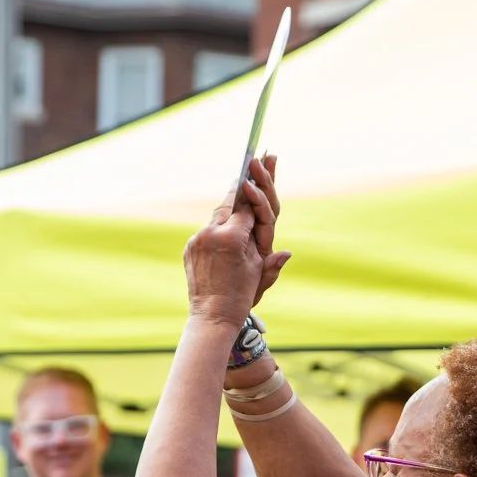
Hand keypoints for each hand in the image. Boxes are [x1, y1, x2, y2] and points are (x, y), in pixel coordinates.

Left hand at [183, 156, 289, 325]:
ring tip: (245, 184)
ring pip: (219, 215)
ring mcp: (198, 240)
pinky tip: (230, 216)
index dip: (257, 190)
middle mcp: (212, 234)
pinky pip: (209, 230)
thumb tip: (286, 252)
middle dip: (245, 183)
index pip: (248, 207)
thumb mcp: (260, 276)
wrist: (210, 318)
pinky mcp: (190, 247)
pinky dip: (220, 225)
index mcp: (232, 238)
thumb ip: (271, 259)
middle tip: (255, 158)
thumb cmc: (240, 298)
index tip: (262, 165)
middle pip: (231, 203)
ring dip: (233, 205)